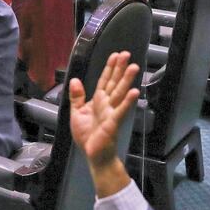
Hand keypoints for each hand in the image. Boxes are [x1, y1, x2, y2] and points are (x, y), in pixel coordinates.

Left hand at [69, 51, 139, 169]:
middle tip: (127, 54)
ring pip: (119, 92)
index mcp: (97, 101)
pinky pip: (120, 110)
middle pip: (114, 83)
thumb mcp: (77, 113)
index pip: (104, 81)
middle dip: (120, 69)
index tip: (115, 56)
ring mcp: (111, 112)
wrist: (93, 155)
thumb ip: (77, 97)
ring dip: (127, 80)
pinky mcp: (113, 123)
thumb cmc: (87, 136)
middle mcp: (106, 104)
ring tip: (134, 67)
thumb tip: (75, 80)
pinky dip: (128, 101)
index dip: (109, 68)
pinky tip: (134, 92)